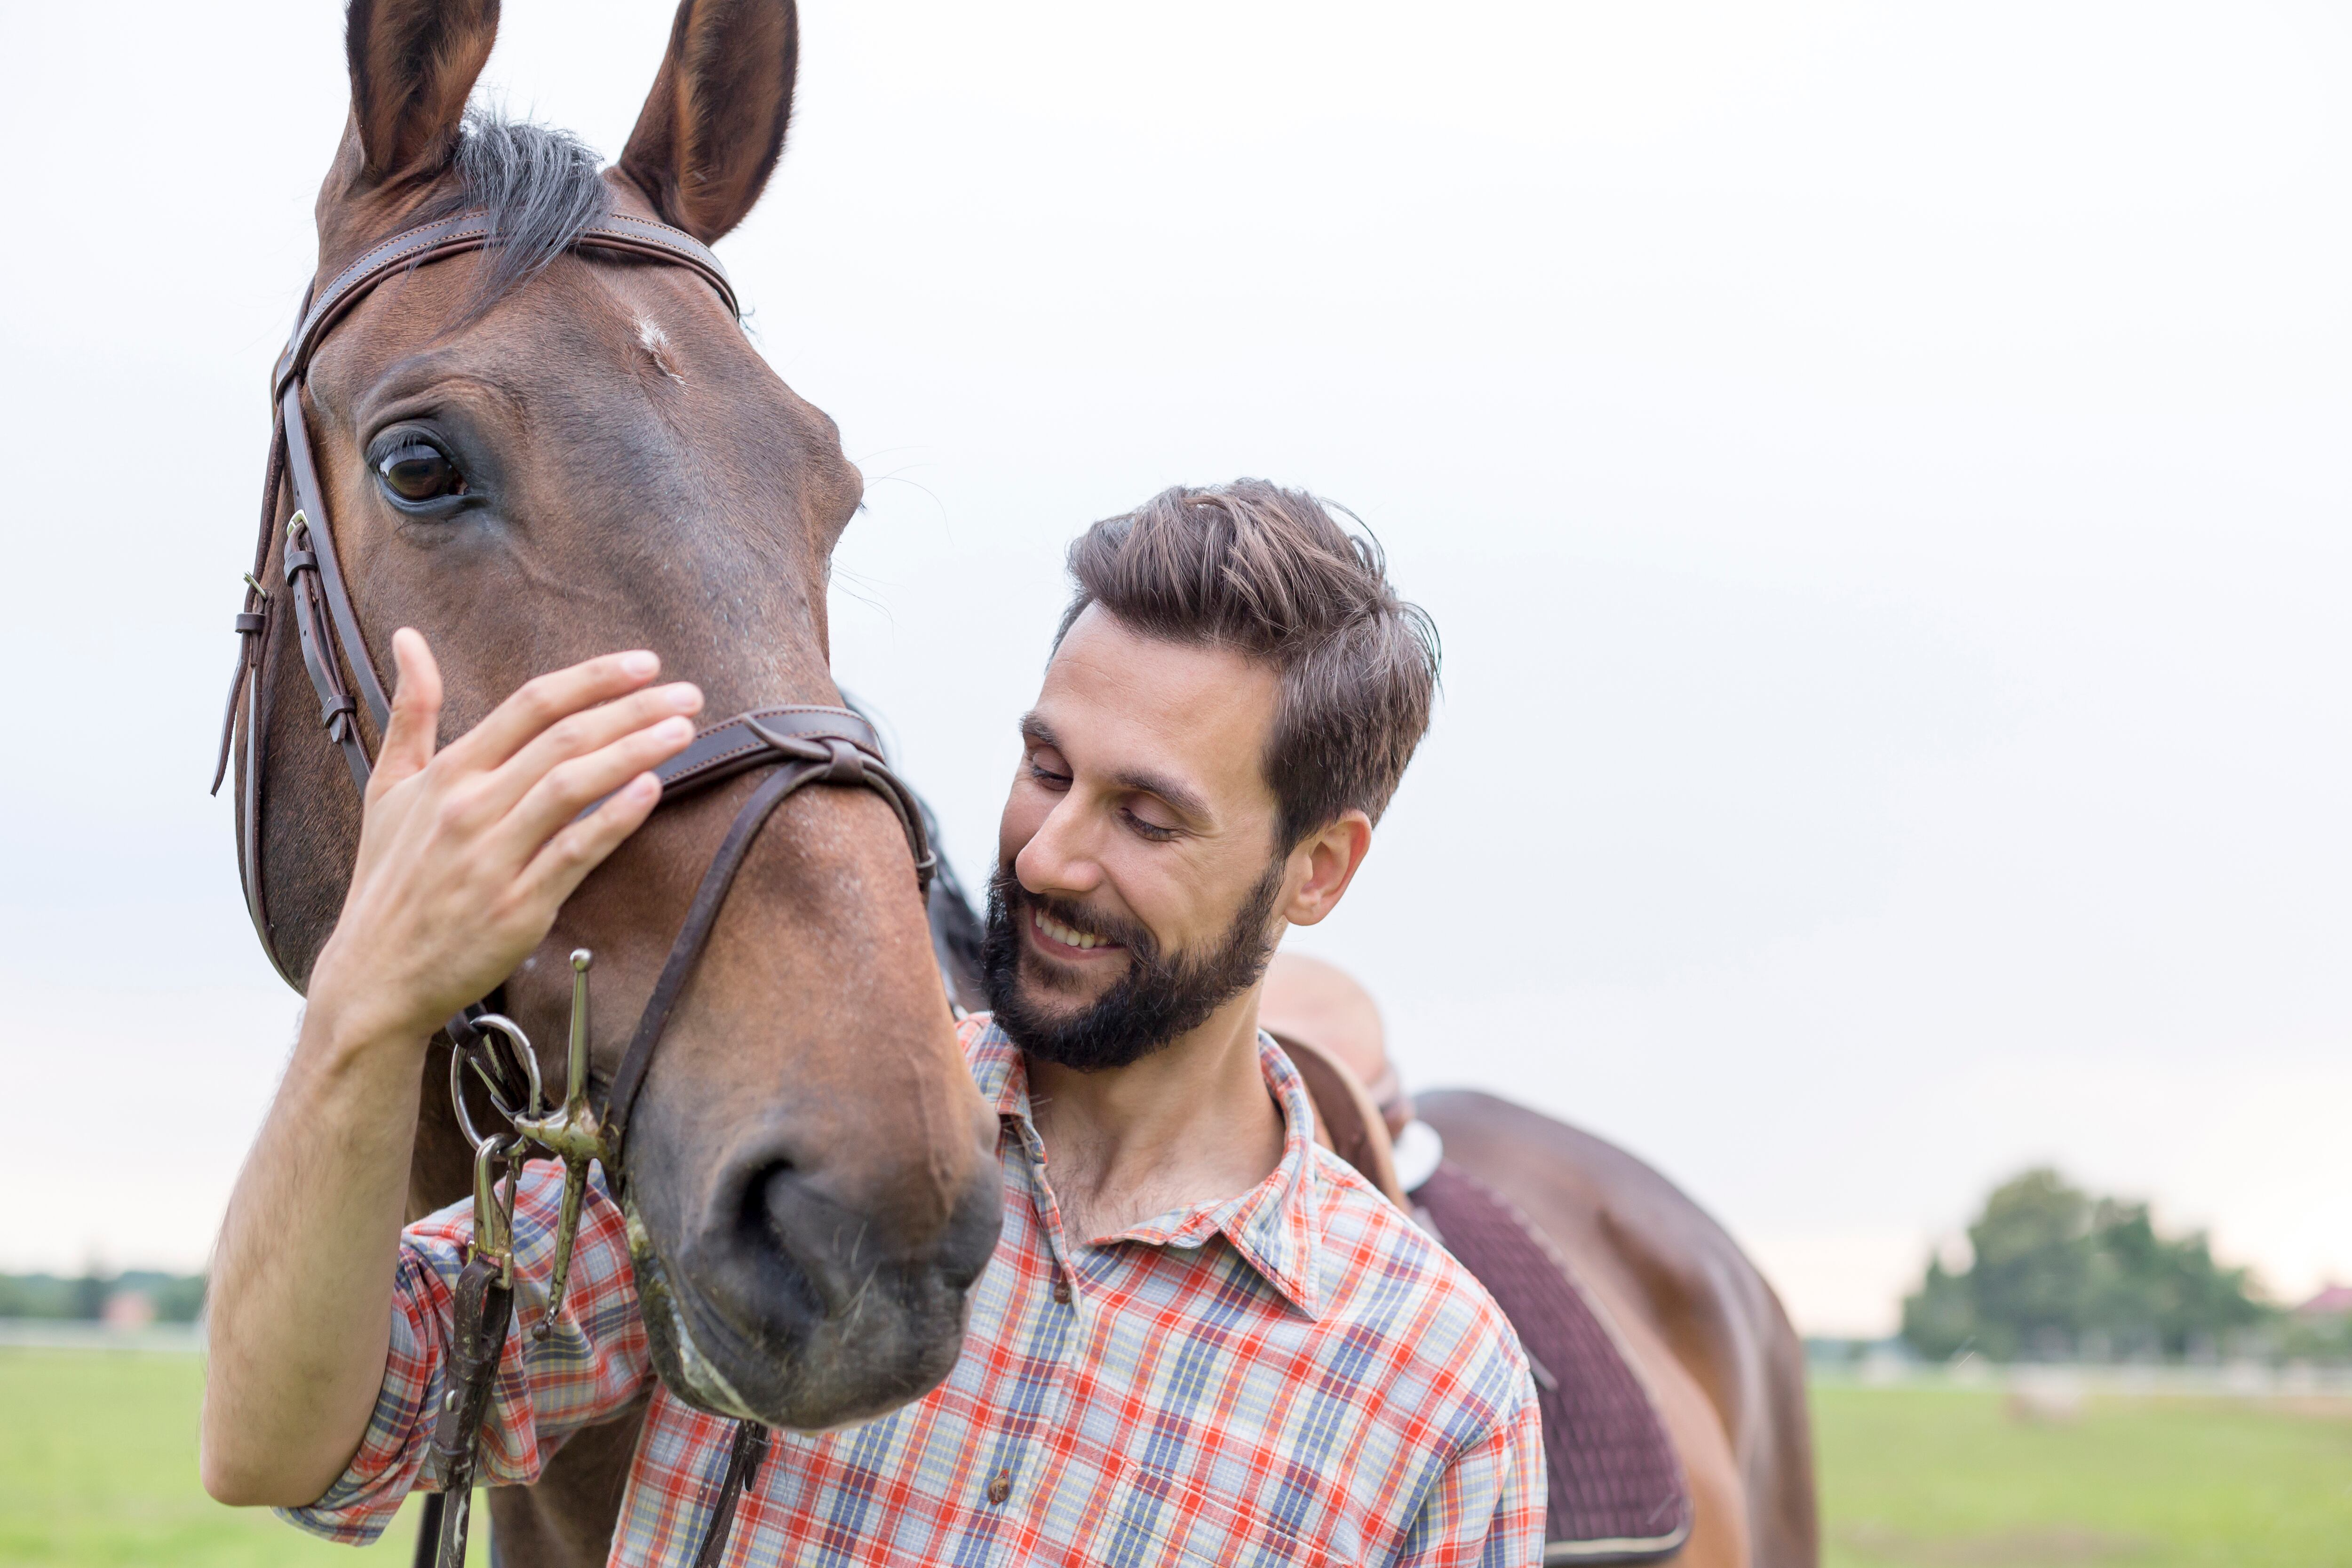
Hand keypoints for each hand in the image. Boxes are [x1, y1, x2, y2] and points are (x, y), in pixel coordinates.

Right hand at [306, 630, 701, 1049]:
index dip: (593, 678)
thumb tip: (408, 638)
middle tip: (688, 694)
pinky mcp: (517, 907)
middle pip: (563, 738)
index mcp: (448, 773)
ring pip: (572, 787)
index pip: (531, 705)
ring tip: (682, 731)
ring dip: (633, 752)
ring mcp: (493, 857)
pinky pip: (573, 853)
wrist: (374, 974)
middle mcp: (470, 807)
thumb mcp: (387, 787)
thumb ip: (410, 711)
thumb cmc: (389, 878)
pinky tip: (651, 790)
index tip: (644, 663)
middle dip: (632, 709)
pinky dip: (613, 819)